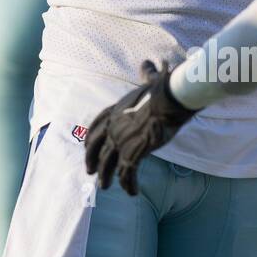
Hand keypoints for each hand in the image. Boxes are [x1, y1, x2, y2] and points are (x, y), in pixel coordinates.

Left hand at [85, 60, 195, 195]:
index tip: (87, 147)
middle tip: (91, 172)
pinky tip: (133, 192)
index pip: (96, 126)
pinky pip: (127, 174)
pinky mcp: (132, 153)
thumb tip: (147, 64)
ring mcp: (120, 141)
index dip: (91, 139)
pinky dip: (129, 184)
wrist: (169, 100)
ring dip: (106, 177)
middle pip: (96, 147)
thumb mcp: (150, 81)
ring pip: (107, 164)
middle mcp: (113, 127)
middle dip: (92, 160)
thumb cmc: (162, 90)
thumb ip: (146, 74)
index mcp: (115, 111)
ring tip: (105, 186)